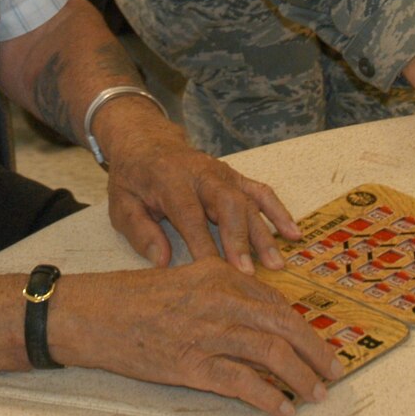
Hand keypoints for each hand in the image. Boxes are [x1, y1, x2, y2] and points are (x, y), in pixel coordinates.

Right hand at [52, 259, 343, 415]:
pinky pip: (241, 383)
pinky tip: (282, 409)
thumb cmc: (131, 297)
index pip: (274, 303)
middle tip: (334, 371)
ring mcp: (206, 333)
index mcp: (219, 276)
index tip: (318, 344)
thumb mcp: (182, 280)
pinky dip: (268, 398)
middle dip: (315, 351)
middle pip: (283, 326)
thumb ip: (220, 292)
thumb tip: (257, 315)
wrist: (91, 313)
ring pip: (270, 355)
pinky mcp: (191, 364)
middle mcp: (219, 300)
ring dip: (301, 377)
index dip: (302, 327)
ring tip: (316, 393)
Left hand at [98, 101, 299, 271]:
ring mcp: (223, 173)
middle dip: (239, 239)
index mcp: (169, 179)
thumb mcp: (121, 204)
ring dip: (263, 233)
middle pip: (227, 204)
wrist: (146, 142)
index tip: (211, 272)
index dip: (202, 243)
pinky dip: (279, 212)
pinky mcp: (235, 176)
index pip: (189, 214)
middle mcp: (202, 174)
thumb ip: (140, 232)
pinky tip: (293, 234)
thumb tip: (163, 262)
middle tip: (248, 274)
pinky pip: (261, 192)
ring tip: (276, 264)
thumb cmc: (133, 179)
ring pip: (248, 200)